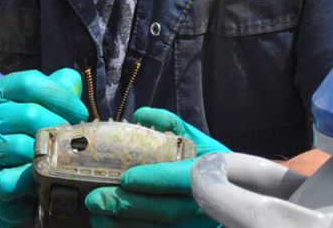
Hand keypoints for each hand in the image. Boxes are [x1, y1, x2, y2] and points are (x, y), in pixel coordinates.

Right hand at [0, 68, 87, 227]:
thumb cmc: (15, 135)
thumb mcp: (28, 106)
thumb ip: (51, 90)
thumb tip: (73, 81)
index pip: (28, 82)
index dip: (60, 95)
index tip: (79, 111)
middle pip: (30, 113)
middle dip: (58, 124)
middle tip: (72, 135)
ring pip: (26, 145)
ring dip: (48, 150)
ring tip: (57, 152)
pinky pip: (20, 175)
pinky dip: (36, 174)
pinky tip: (41, 172)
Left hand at [85, 107, 228, 226]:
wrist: (236, 196)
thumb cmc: (214, 165)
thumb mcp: (199, 140)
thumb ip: (170, 125)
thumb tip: (139, 115)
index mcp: (210, 175)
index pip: (181, 180)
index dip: (153, 180)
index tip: (125, 178)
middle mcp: (204, 205)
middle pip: (165, 211)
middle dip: (128, 206)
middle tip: (96, 199)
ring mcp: (196, 227)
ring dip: (123, 226)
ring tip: (97, 215)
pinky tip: (109, 226)